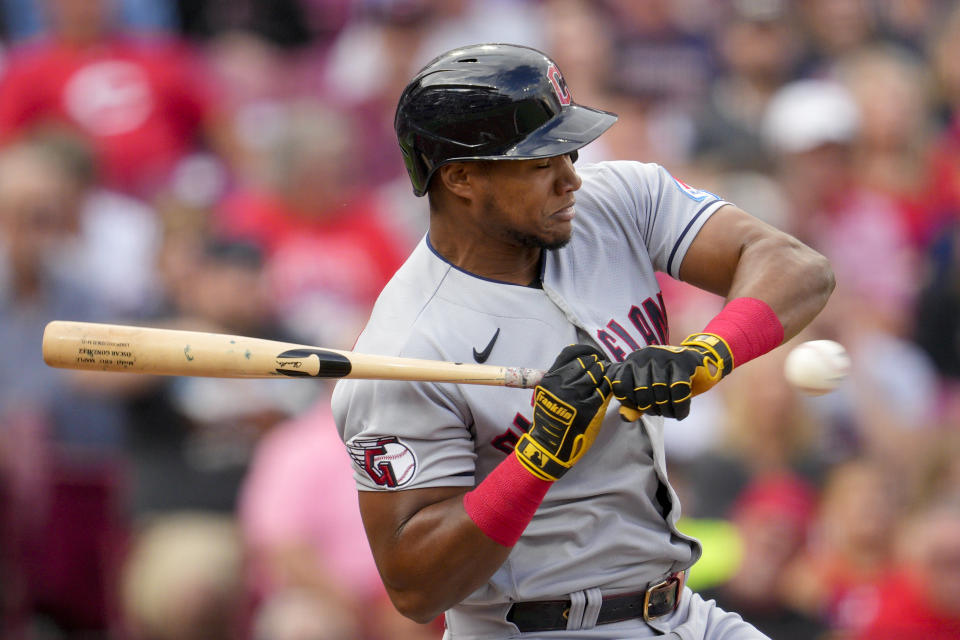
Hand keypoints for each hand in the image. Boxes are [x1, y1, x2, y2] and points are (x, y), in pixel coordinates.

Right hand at [514, 344, 612, 480]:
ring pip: (597, 374)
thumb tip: (582, 364)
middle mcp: (562, 385)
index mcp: (550, 379)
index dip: (585, 351)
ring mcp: (576, 396)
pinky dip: (608, 385)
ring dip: (604, 372)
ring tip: (606, 375)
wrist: (549, 445)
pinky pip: (604, 390)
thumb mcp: (546, 394)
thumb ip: (560, 379)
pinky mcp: (589, 408)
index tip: (592, 355)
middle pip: (586, 362)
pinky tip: (609, 386)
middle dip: (597, 363)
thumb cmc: (549, 419)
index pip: (571, 354)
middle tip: (602, 367)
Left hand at [609, 333, 732, 420]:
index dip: (630, 402)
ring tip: (670, 412)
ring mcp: (665, 357)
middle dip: (651, 409)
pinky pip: (678, 392)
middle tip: (659, 412)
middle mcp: (646, 356)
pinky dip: (680, 408)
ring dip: (667, 411)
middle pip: (642, 393)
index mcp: (633, 360)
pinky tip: (681, 413)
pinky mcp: (684, 362)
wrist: (700, 365)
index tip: (641, 407)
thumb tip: (625, 417)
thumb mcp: (649, 391)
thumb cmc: (669, 379)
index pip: (620, 386)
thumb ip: (635, 404)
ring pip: (661, 393)